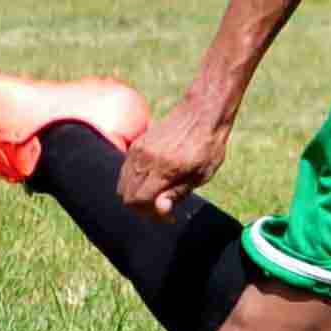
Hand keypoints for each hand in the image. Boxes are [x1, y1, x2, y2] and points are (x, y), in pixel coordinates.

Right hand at [116, 106, 231, 219]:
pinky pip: (125, 171)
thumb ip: (177, 193)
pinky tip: (153, 182)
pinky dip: (134, 182)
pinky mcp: (136, 145)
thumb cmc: (207, 146)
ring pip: (123, 184)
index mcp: (163, 169)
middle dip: (142, 208)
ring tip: (158, 195)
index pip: (138, 200)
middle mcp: (145, 159)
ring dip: (136, 195)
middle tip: (163, 208)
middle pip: (126, 195)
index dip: (150, 214)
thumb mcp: (201, 175)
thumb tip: (159, 209)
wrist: (201, 114)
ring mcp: (138, 150)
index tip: (168, 216)